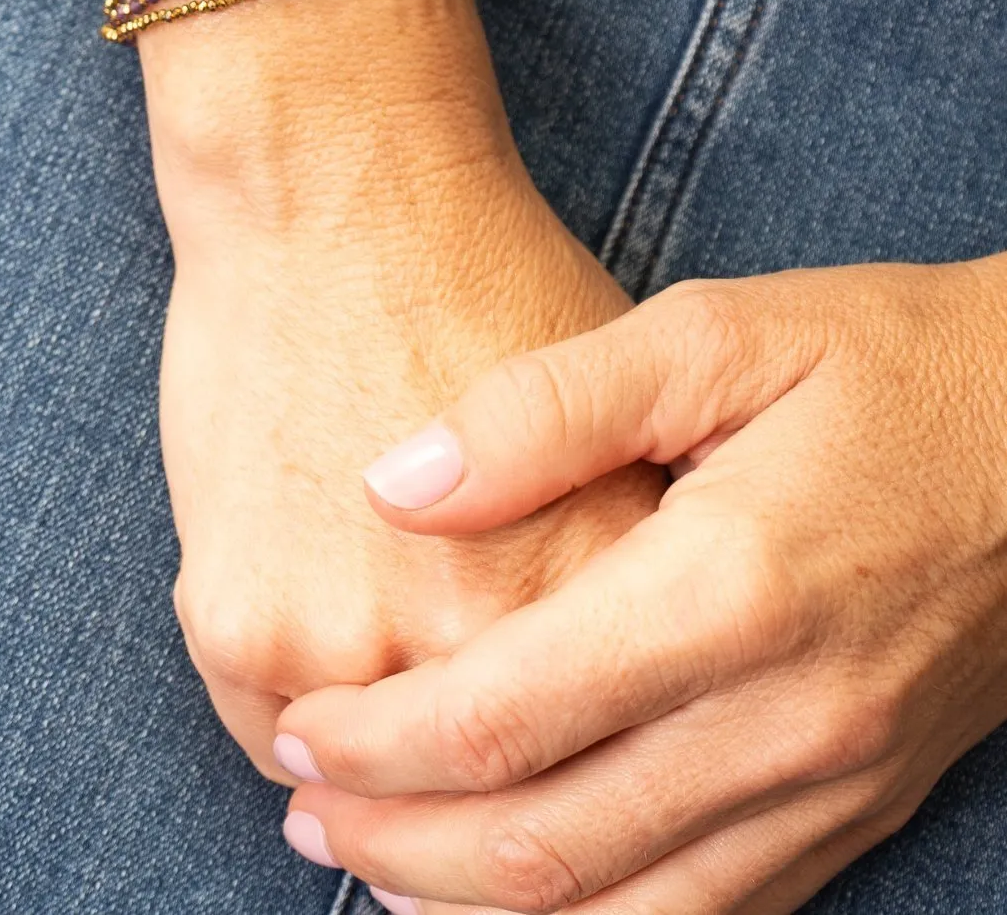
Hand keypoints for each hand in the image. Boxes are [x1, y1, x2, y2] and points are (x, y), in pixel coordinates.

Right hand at [151, 0, 664, 784]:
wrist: (341, 196)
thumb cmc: (485, 280)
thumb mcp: (621, 400)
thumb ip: (632, 546)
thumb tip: (652, 657)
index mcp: (595, 579)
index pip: (607, 751)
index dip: (592, 797)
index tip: (572, 806)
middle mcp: (481, 628)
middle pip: (494, 797)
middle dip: (489, 842)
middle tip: (472, 843)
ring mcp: (354, 635)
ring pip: (377, 796)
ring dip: (387, 804)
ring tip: (390, 788)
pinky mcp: (242, 623)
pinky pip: (272, 736)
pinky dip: (301, 738)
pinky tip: (321, 706)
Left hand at [277, 258, 1006, 914]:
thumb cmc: (889, 362)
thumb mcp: (718, 334)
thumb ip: (545, 409)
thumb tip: (395, 485)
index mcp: (729, 587)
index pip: (501, 716)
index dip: (374, 741)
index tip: (300, 726)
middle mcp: (782, 717)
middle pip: (542, 843)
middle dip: (397, 839)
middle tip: (305, 810)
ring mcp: (835, 780)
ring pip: (621, 910)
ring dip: (476, 907)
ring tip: (377, 870)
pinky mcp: (865, 799)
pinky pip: (714, 912)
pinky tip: (529, 898)